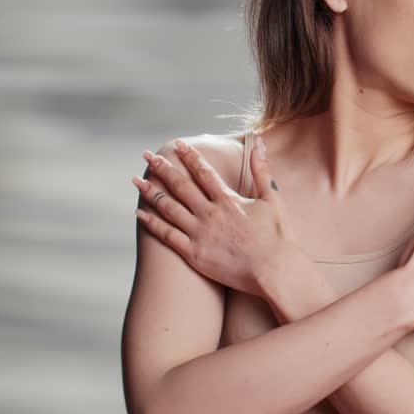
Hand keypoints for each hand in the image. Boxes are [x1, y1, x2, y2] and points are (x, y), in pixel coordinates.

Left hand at [132, 136, 289, 298]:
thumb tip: (259, 143)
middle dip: (163, 168)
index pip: (203, 171)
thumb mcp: (272, 199)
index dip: (189, 156)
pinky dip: (152, 223)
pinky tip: (139, 213)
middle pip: (180, 186)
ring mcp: (200, 233)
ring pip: (168, 208)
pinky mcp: (194, 253)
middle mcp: (209, 213)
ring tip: (137, 181)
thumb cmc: (276, 237)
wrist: (273, 270)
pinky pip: (167, 235)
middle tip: (148, 156)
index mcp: (227, 200)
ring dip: (151, 192)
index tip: (176, 144)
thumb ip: (262, 170)